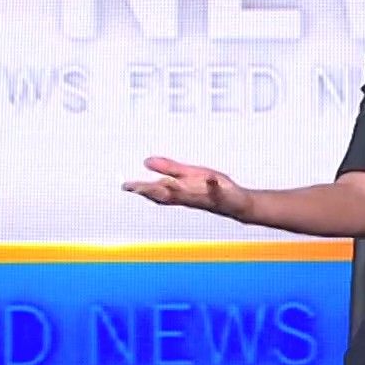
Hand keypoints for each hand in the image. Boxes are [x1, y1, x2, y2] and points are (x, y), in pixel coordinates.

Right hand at [122, 157, 251, 219]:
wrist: (237, 203)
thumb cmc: (212, 189)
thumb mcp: (188, 175)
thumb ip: (168, 169)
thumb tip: (146, 161)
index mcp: (180, 191)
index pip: (158, 191)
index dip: (142, 189)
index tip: (126, 186)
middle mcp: (190, 197)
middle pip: (169, 196)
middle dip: (153, 192)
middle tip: (137, 188)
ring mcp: (205, 197)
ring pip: (188, 196)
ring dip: (176, 191)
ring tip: (165, 183)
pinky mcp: (222, 195)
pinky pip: (217, 190)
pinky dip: (213, 185)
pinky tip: (210, 177)